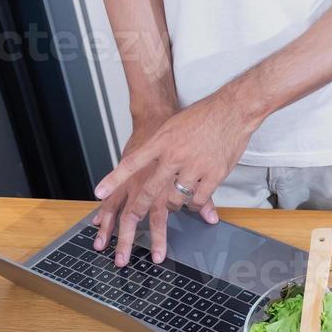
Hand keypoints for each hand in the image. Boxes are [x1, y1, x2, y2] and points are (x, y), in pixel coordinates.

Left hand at [93, 92, 259, 264]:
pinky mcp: (213, 175)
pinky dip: (196, 205)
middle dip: (139, 208)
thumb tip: (150, 161)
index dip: (114, 179)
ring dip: (174, 204)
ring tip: (175, 204)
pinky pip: (198, 199)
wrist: (233, 111)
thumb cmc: (203, 116)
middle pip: (151, 189)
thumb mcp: (173, 126)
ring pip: (176, 198)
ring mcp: (194, 166)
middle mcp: (175, 155)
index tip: (99, 192)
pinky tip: (196, 203)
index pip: (131, 163)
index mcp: (162, 141)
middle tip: (134, 219)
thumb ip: (162, 146)